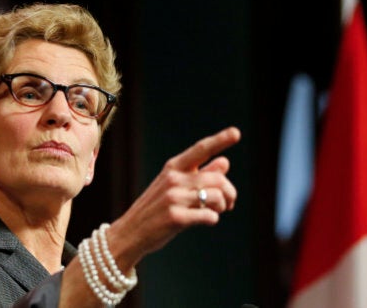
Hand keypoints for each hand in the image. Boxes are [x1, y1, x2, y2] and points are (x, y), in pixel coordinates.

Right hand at [108, 126, 240, 267]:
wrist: (130, 233)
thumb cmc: (155, 208)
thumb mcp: (174, 186)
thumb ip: (200, 174)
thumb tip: (225, 162)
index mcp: (173, 168)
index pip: (201, 150)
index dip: (220, 140)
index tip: (236, 132)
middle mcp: (173, 179)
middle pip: (217, 178)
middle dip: (230, 192)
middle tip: (229, 203)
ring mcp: (173, 198)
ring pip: (216, 197)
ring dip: (223, 206)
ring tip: (217, 211)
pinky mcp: (175, 218)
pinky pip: (209, 216)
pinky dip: (213, 219)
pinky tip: (206, 221)